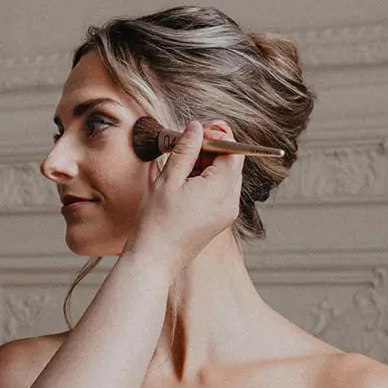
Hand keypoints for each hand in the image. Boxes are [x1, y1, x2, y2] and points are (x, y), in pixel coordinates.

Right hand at [124, 121, 246, 272]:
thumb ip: (185, 150)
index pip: (233, 150)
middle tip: (185, 147)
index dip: (217, 136)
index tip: (196, 133)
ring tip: (181, 168)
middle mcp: (230, 202)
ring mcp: (227, 212)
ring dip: (208, 165)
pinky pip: (221, 191)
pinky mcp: (220, 219)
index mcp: (220, 190)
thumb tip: (197, 127)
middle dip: (211, 149)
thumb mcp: (168, 180)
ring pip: (226, 175)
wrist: (154, 260)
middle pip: (232, 162)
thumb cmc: (156, 224)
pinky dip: (207, 181)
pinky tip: (185, 184)